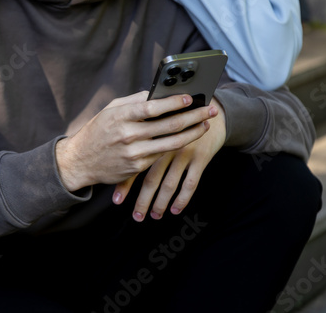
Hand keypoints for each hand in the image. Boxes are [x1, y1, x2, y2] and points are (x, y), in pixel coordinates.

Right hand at [55, 91, 217, 191]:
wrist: (79, 162)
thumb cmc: (97, 131)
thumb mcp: (110, 110)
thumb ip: (134, 102)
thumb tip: (159, 93)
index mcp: (121, 116)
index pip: (153, 107)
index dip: (175, 102)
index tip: (191, 97)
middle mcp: (128, 135)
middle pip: (169, 126)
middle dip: (194, 117)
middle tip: (209, 110)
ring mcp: (134, 154)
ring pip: (171, 143)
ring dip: (192, 134)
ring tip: (205, 125)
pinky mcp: (137, 168)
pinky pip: (161, 155)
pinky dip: (176, 145)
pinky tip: (186, 138)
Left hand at [113, 97, 225, 221]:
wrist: (208, 108)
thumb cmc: (176, 114)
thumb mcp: (153, 117)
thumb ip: (136, 130)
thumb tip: (120, 154)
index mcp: (151, 136)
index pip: (134, 164)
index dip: (125, 184)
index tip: (117, 202)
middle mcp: (165, 145)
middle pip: (151, 179)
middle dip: (143, 201)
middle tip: (137, 217)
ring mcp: (183, 152)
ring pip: (170, 184)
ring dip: (161, 203)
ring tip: (154, 216)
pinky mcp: (200, 157)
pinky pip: (190, 184)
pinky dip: (182, 199)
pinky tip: (175, 210)